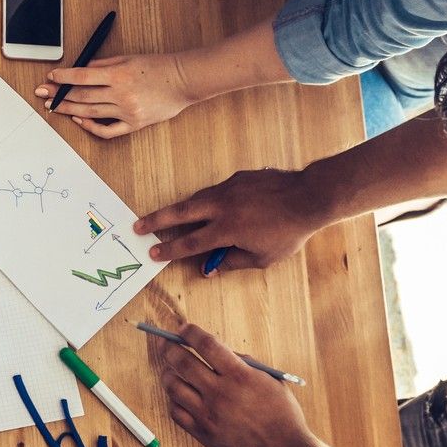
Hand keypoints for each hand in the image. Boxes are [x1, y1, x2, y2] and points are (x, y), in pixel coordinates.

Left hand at [43, 52, 193, 137]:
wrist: (184, 81)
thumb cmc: (157, 67)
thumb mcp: (128, 59)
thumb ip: (103, 66)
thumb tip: (80, 71)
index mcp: (119, 75)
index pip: (82, 77)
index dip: (63, 78)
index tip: (50, 78)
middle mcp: (121, 95)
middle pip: (82, 96)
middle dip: (59, 94)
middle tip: (43, 93)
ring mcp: (127, 112)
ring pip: (90, 113)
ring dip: (68, 109)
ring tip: (53, 107)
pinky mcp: (134, 124)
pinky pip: (107, 130)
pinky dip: (91, 126)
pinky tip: (79, 119)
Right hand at [135, 167, 329, 269]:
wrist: (309, 196)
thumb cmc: (288, 232)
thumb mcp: (262, 257)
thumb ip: (232, 262)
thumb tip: (210, 268)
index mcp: (225, 229)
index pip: (189, 243)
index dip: (168, 250)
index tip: (152, 253)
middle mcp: (221, 206)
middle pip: (180, 213)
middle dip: (156, 220)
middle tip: (138, 225)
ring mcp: (228, 189)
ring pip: (196, 198)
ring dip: (181, 209)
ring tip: (169, 216)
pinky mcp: (237, 178)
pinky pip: (217, 191)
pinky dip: (209, 201)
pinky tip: (213, 206)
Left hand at [155, 324, 312, 446]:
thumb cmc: (281, 415)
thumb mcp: (270, 380)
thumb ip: (245, 363)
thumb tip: (220, 352)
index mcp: (239, 375)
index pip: (206, 344)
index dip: (191, 332)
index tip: (184, 329)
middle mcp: (220, 392)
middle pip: (183, 362)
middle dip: (170, 347)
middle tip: (166, 343)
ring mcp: (208, 413)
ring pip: (173, 386)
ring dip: (167, 373)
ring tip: (169, 369)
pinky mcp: (202, 432)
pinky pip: (176, 412)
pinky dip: (173, 400)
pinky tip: (177, 395)